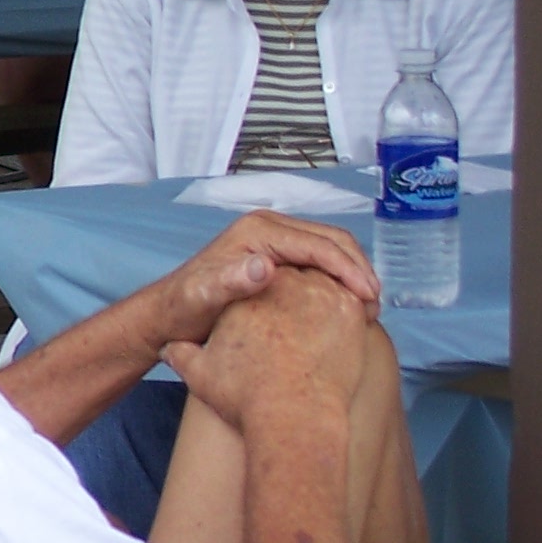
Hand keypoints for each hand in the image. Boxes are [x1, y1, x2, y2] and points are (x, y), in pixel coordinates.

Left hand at [156, 211, 382, 348]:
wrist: (167, 315)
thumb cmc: (182, 309)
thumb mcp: (201, 299)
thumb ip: (229, 282)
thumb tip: (265, 266)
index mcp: (257, 230)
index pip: (318, 244)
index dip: (348, 270)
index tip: (368, 299)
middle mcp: (268, 227)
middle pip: (332, 241)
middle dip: (359, 271)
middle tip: (374, 307)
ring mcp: (274, 240)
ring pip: (331, 250)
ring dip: (354, 275)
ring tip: (367, 310)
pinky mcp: (278, 255)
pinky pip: (320, 262)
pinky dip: (340, 280)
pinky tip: (347, 307)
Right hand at [160, 261, 372, 436]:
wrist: (291, 415)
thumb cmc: (247, 396)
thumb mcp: (200, 372)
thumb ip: (184, 355)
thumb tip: (169, 351)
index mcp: (245, 293)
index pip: (261, 275)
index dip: (268, 291)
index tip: (272, 314)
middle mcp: (282, 283)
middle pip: (297, 272)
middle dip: (302, 289)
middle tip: (303, 317)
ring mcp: (319, 293)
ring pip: (330, 280)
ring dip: (332, 294)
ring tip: (329, 323)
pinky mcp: (350, 309)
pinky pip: (357, 297)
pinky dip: (357, 305)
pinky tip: (351, 327)